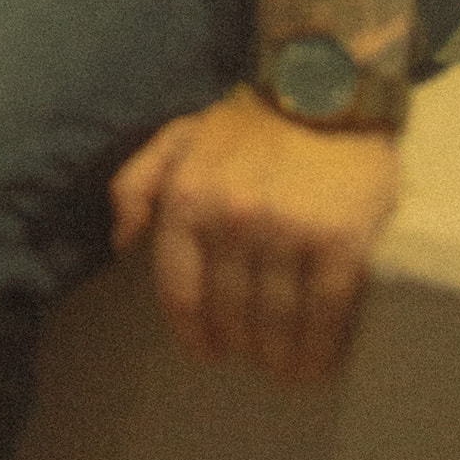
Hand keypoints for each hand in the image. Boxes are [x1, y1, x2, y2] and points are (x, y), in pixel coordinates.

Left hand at [110, 85, 399, 385]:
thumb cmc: (245, 123)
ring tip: (283, 368)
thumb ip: (135, 184)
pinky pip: (325, 313)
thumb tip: (121, 240)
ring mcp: (286, 233)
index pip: (179, 291)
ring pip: (275, 321)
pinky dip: (319, 348)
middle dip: (238, 344)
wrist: (323, 91)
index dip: (190, 333)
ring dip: (277, 356)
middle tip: (251, 356)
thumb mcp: (175, 138)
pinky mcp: (339, 242)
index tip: (205, 351)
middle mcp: (231, 220)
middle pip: (229, 312)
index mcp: (186, 199)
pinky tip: (316, 363)